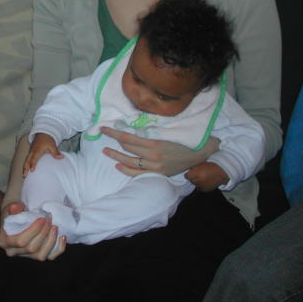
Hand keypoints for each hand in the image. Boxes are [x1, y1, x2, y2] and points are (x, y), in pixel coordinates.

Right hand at [0, 201, 65, 260]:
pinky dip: (58, 249)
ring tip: (55, 227)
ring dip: (51, 241)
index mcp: (5, 242)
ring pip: (41, 256)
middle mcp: (14, 252)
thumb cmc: (12, 215)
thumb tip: (17, 207)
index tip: (42, 219)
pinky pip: (50, 257)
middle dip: (43, 233)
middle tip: (49, 220)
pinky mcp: (36, 256)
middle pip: (32, 248)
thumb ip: (12, 207)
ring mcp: (26, 256)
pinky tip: (62, 237)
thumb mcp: (9, 209)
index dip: (33, 231)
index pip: (21, 241)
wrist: (15, 221)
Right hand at [23, 133, 62, 175]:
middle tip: (24, 175)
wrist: (43, 133)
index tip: (32, 170)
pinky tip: (26, 170)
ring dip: (24, 167)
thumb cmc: (47, 140)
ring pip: (26, 160)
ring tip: (24, 175)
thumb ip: (56, 152)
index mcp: (37, 150)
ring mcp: (30, 151)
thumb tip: (62, 157)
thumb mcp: (53, 146)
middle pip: (27, 160)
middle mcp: (32, 151)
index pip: (34, 158)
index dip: (33, 164)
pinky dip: (26, 164)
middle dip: (25, 168)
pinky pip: (27, 159)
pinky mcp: (30, 152)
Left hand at [100, 127, 219, 176]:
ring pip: (129, 161)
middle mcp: (152, 156)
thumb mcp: (166, 132)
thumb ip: (149, 131)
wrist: (199, 154)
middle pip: (127, 148)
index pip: (128, 137)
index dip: (114, 132)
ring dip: (116, 156)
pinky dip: (126, 170)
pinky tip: (118, 165)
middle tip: (103, 135)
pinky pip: (137, 174)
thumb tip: (131, 127)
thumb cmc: (183, 139)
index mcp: (154, 143)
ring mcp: (154, 167)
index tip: (104, 128)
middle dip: (113, 140)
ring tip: (105, 151)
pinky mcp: (157, 174)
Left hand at [185, 162, 228, 191]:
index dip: (189, 174)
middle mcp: (198, 181)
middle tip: (198, 174)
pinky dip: (201, 186)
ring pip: (195, 185)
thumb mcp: (201, 164)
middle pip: (191, 180)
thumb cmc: (211, 166)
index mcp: (197, 173)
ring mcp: (202, 186)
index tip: (191, 172)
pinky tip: (206, 182)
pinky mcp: (206, 190)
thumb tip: (189, 171)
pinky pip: (200, 188)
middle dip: (193, 178)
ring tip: (203, 178)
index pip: (187, 176)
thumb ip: (194, 168)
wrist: (222, 172)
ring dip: (197, 182)